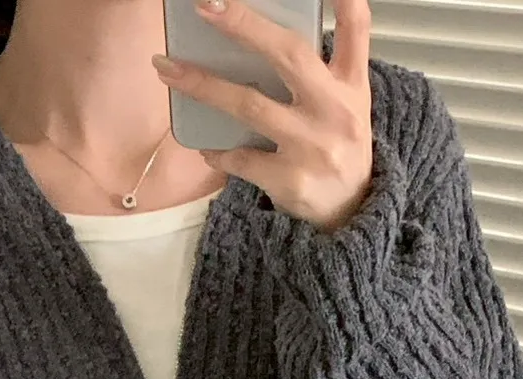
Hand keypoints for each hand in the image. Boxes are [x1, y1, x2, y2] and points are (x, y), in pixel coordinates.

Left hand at [152, 0, 373, 231]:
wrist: (349, 213)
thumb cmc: (337, 146)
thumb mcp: (348, 103)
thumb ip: (323, 68)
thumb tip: (259, 36)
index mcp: (351, 84)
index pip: (355, 28)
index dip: (343, 0)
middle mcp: (335, 110)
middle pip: (289, 55)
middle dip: (245, 26)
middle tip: (206, 6)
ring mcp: (312, 146)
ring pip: (249, 105)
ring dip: (202, 85)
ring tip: (167, 69)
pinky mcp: (290, 180)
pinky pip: (239, 158)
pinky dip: (217, 151)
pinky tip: (205, 146)